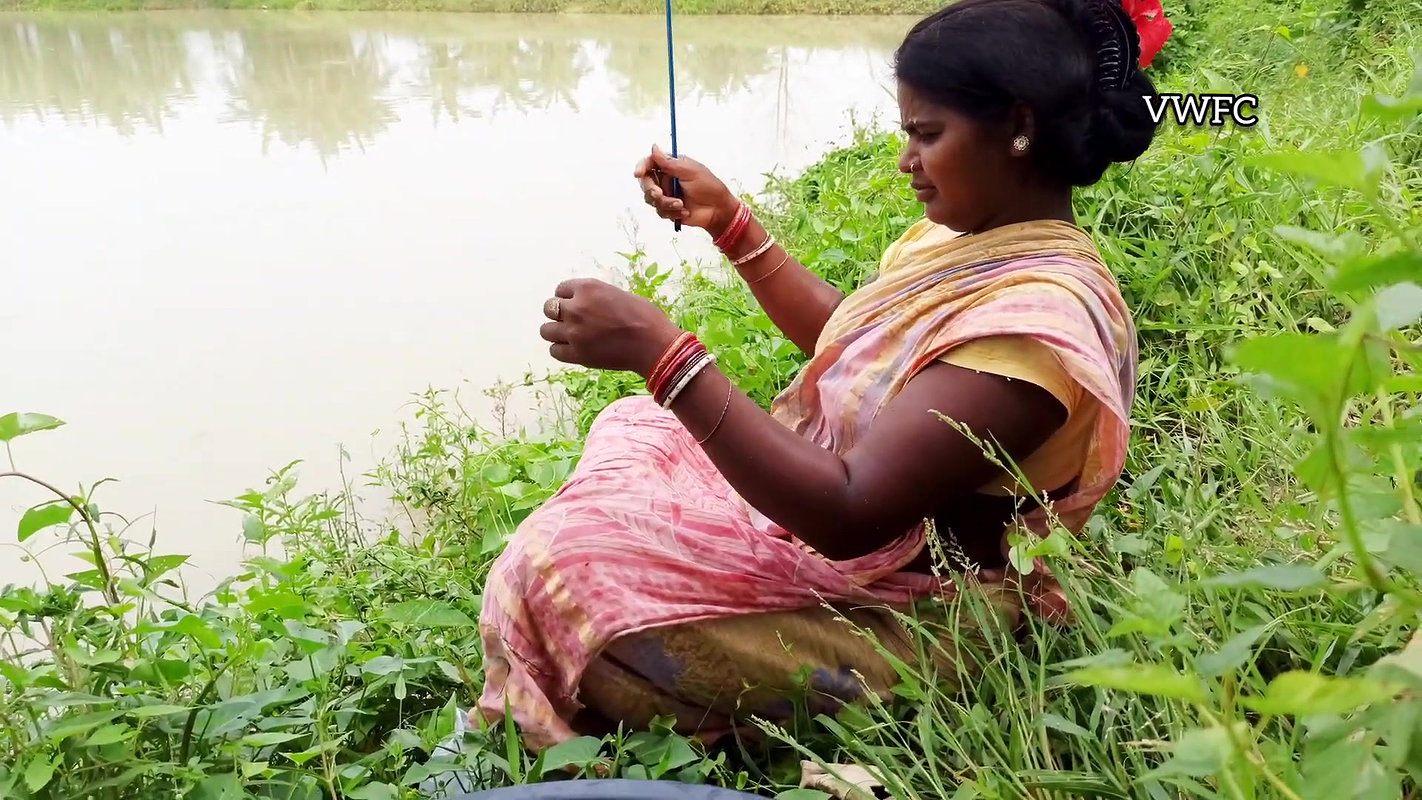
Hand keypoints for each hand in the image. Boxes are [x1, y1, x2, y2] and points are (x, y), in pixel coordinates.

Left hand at [539, 279, 682, 377]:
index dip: (568, 297)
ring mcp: (573, 332)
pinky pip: (554, 351)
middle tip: (572, 320)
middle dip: (559, 313)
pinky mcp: (576, 354)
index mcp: (588, 288)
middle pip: (549, 308)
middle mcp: (576, 308)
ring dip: (556, 331)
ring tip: (569, 335)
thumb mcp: (620, 295)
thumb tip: (590, 303)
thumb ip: (598, 298)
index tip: (575, 303)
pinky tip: (572, 349)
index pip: (561, 289)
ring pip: (546, 330)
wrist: (654, 345)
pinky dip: (561, 349)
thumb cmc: (646, 317)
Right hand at [634, 145, 739, 235]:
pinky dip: (672, 212)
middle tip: (660, 195)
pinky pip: (660, 211)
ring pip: (651, 199)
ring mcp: (666, 194)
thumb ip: (670, 162)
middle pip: (646, 183)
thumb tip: (654, 147)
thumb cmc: (709, 187)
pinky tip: (685, 211)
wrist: (718, 210)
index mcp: (671, 166)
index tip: (638, 173)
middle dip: (652, 190)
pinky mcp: (668, 209)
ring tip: (681, 204)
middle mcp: (666, 179)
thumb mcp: (691, 171)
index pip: (650, 163)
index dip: (641, 167)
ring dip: (665, 203)